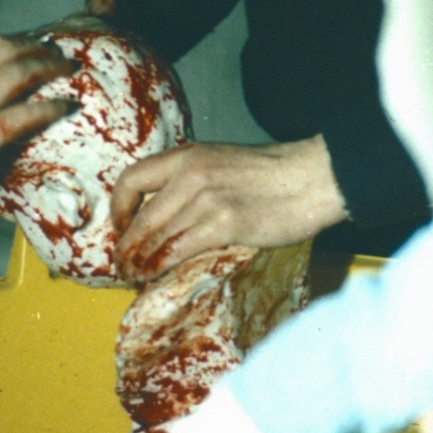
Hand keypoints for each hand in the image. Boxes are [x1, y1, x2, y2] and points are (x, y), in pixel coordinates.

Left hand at [111, 135, 348, 279]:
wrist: (313, 177)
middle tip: (123, 265)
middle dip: (126, 246)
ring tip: (135, 277)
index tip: (121, 228)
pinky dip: (162, 266)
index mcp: (188, 156)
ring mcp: (206, 198)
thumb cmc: (275, 175)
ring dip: (140, 261)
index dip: (118, 208)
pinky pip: (178, 249)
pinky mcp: (224, 223)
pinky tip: (157, 276)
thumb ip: (195, 182)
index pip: (132, 178)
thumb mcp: (224, 164)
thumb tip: (172, 216)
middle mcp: (191, 174)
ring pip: (156, 236)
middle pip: (141, 216)